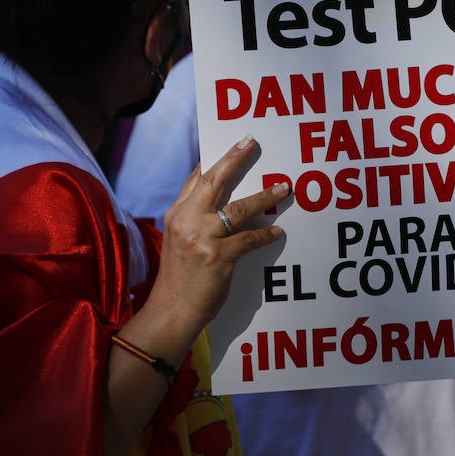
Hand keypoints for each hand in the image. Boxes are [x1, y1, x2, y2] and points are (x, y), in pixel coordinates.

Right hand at [151, 137, 288, 327]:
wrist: (171, 312)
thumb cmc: (179, 279)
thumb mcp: (178, 242)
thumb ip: (194, 220)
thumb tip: (220, 203)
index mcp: (176, 215)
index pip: (195, 179)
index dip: (214, 160)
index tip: (233, 145)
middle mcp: (186, 221)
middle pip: (214, 180)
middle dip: (234, 159)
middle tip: (251, 143)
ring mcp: (201, 238)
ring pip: (239, 208)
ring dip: (264, 196)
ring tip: (283, 188)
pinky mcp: (217, 257)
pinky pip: (249, 239)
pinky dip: (265, 235)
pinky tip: (277, 232)